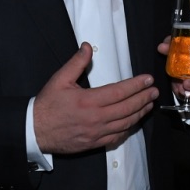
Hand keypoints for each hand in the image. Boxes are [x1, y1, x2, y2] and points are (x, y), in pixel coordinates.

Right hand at [34, 43, 158, 153]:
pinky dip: (128, 129)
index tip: (147, 79)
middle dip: (143, 98)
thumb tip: (87, 47)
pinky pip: (116, 137)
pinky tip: (134, 122)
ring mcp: (96, 133)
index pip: (119, 91)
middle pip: (127, 108)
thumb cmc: (47, 105)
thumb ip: (76, 63)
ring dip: (140, 113)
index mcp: (88, 101)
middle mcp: (96, 118)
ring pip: (125, 123)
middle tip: (154, 91)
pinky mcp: (94, 143)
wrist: (34, 130)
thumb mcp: (59, 79)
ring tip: (149, 104)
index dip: (136, 85)